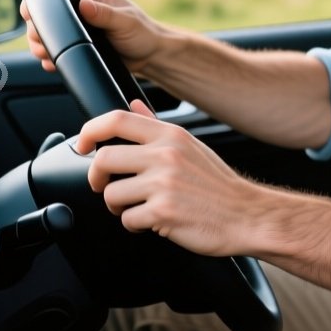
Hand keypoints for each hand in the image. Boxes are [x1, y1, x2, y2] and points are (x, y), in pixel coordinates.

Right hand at [20, 0, 166, 72]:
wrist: (151, 56)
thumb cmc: (144, 34)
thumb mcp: (126, 23)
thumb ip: (105, 14)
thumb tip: (84, 5)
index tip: (31, 15)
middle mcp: (79, 3)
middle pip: (44, 11)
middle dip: (37, 28)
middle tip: (41, 43)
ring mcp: (75, 23)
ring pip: (45, 30)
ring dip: (40, 43)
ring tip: (45, 55)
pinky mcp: (75, 41)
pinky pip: (54, 46)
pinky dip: (49, 56)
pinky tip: (52, 63)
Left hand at [78, 101, 268, 256]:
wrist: (247, 215)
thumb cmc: (218, 185)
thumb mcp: (191, 147)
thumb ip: (158, 126)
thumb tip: (134, 106)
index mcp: (172, 136)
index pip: (117, 120)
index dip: (90, 131)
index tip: (82, 145)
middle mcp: (167, 156)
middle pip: (104, 158)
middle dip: (97, 177)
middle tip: (105, 185)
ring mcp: (164, 184)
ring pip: (111, 194)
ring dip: (118, 206)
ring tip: (138, 206)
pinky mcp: (163, 212)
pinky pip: (127, 219)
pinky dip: (136, 225)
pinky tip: (154, 221)